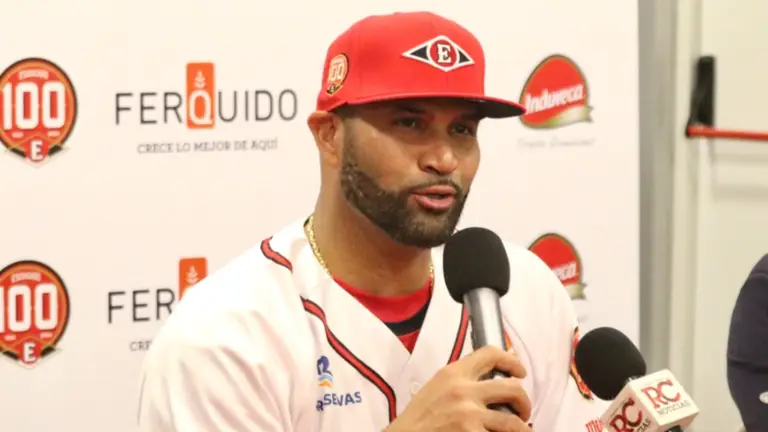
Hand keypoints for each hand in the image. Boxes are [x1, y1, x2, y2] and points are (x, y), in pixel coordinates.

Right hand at [386, 345, 531, 431]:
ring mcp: (469, 415)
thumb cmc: (418, 419)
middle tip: (523, 413)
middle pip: (512, 388)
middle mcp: (463, 391)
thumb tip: (489, 383)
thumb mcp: (435, 389)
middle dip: (524, 402)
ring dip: (520, 429)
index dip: (512, 361)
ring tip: (519, 431)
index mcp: (452, 374)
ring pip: (513, 422)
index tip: (521, 372)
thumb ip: (459, 382)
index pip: (490, 354)